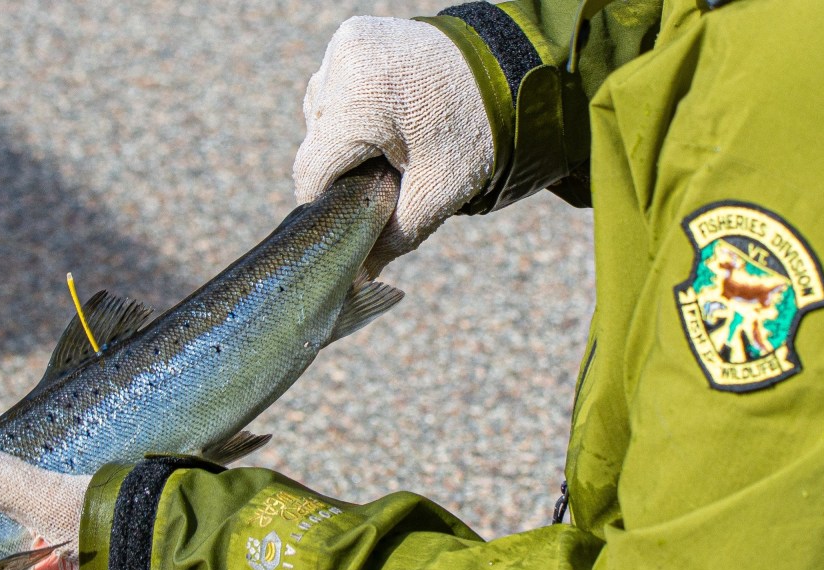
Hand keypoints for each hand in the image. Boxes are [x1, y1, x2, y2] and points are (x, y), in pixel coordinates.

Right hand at [294, 16, 494, 273]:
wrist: (511, 67)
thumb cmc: (478, 131)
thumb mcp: (437, 192)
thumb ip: (391, 238)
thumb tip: (354, 280)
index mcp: (360, 101)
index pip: (312, 171)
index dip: (325, 207)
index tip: (348, 224)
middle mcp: (344, 63)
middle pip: (315, 144)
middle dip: (343, 170)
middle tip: (385, 181)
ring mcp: (347, 43)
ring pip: (318, 115)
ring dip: (344, 139)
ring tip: (390, 147)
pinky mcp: (353, 35)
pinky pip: (332, 87)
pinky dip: (350, 110)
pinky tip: (384, 119)